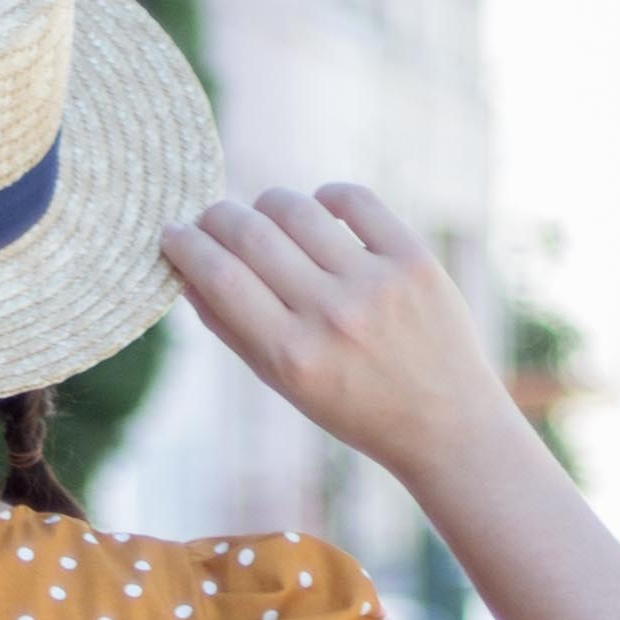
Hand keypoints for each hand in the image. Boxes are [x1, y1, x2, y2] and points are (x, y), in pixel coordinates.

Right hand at [160, 182, 516, 495]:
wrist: (446, 423)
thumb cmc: (356, 408)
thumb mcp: (287, 387)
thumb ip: (236, 333)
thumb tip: (189, 277)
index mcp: (292, 358)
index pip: (219, 279)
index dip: (186, 247)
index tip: (173, 235)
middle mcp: (331, 316)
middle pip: (251, 236)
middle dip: (217, 217)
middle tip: (210, 219)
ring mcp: (374, 283)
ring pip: (297, 210)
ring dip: (267, 203)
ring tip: (264, 214)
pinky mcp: (412, 258)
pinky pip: (355, 201)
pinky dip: (326, 196)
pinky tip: (319, 208)